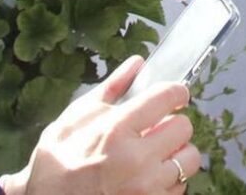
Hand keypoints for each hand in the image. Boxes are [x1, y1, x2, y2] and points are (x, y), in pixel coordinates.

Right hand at [15, 59, 200, 194]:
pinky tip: (146, 179)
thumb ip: (110, 89)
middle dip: (172, 125)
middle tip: (155, 130)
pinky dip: (167, 181)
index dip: (175, 92)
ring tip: (152, 157)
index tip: (175, 95)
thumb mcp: (72, 121)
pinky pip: (180, 188)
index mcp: (115, 131)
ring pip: (188, 160)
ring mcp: (146, 188)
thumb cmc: (56, 166)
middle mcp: (136, 160)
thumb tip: (136, 64)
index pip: (167, 97)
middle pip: (184, 128)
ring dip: (174, 155)